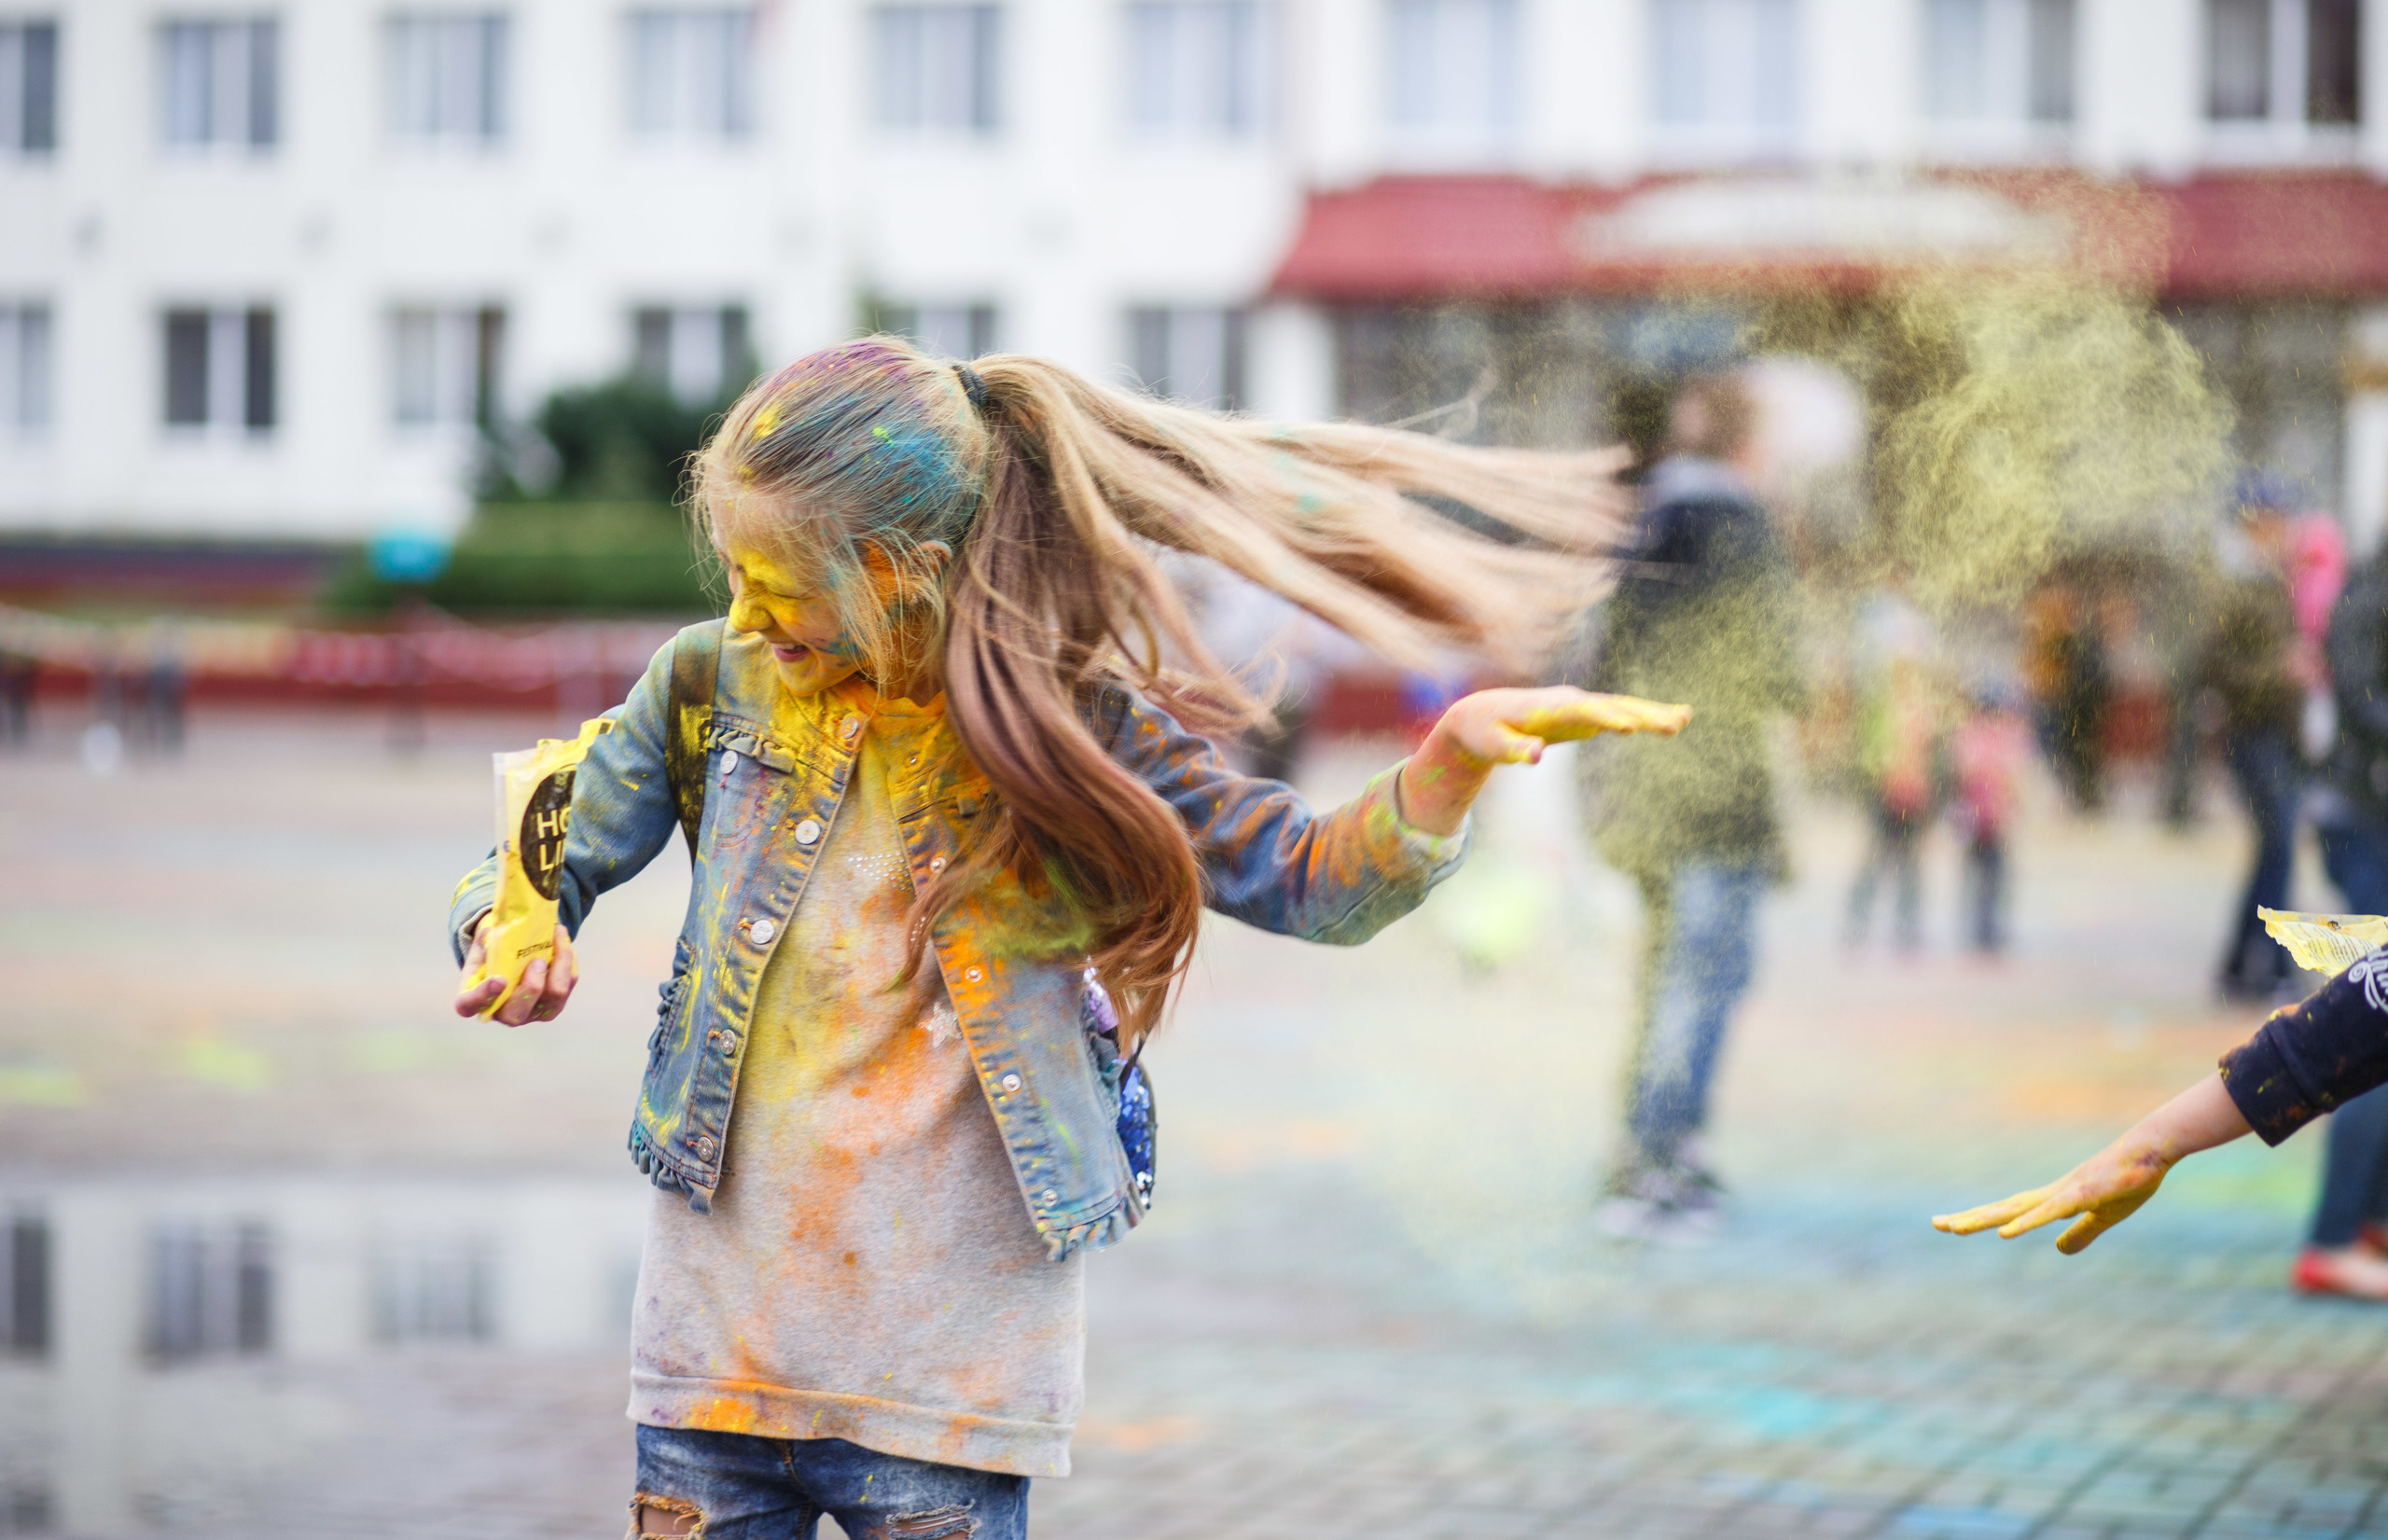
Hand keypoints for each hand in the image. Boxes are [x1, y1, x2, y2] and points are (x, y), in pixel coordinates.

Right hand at [452, 917, 578, 1025]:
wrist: (513, 956)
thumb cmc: (493, 950)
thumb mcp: (484, 942)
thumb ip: (488, 939)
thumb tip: (498, 931)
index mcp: (473, 998)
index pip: (470, 1005)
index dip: (484, 995)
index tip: (499, 980)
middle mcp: (501, 1013)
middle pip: (517, 1012)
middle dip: (532, 985)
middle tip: (538, 960)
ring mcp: (530, 1014)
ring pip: (554, 995)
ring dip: (559, 962)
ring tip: (556, 931)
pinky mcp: (553, 1007)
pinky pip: (568, 983)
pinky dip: (567, 959)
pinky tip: (561, 942)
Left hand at [1433, 686, 1692, 766]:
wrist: (1483, 714)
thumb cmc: (1486, 732)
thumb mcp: (1493, 745)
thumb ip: (1514, 751)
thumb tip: (1537, 756)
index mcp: (1549, 707)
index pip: (1583, 710)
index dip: (1606, 717)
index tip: (1631, 727)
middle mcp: (1570, 700)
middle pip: (1612, 706)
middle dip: (1643, 713)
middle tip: (1676, 723)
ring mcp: (1581, 705)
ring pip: (1622, 706)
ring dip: (1653, 712)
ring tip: (1686, 718)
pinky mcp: (1587, 715)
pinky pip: (1621, 713)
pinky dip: (1646, 716)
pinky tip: (1674, 720)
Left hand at [1931, 1140, 2173, 1253]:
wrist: (2151, 1150)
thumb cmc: (2129, 1179)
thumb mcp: (2104, 1217)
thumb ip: (2081, 1234)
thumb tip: (2058, 1250)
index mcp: (2052, 1200)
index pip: (2008, 1212)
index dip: (1980, 1218)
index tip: (1950, 1224)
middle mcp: (2048, 1195)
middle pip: (2001, 1209)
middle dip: (1969, 1217)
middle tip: (1935, 1223)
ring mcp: (2062, 1193)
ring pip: (2015, 1210)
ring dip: (1985, 1219)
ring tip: (1955, 1228)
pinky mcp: (2081, 1195)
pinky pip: (2048, 1212)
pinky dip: (2025, 1223)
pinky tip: (2004, 1232)